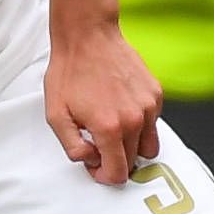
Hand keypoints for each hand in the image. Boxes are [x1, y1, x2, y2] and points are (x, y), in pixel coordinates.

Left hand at [45, 17, 162, 185]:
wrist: (89, 37)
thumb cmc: (70, 71)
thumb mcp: (56, 115)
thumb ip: (73, 146)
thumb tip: (90, 160)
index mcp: (109, 128)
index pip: (118, 173)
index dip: (104, 176)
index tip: (96, 167)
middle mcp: (135, 119)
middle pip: (133, 162)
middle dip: (115, 160)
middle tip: (97, 144)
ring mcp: (149, 106)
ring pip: (148, 146)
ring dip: (130, 145)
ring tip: (110, 129)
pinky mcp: (156, 94)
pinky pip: (153, 123)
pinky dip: (139, 125)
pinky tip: (120, 110)